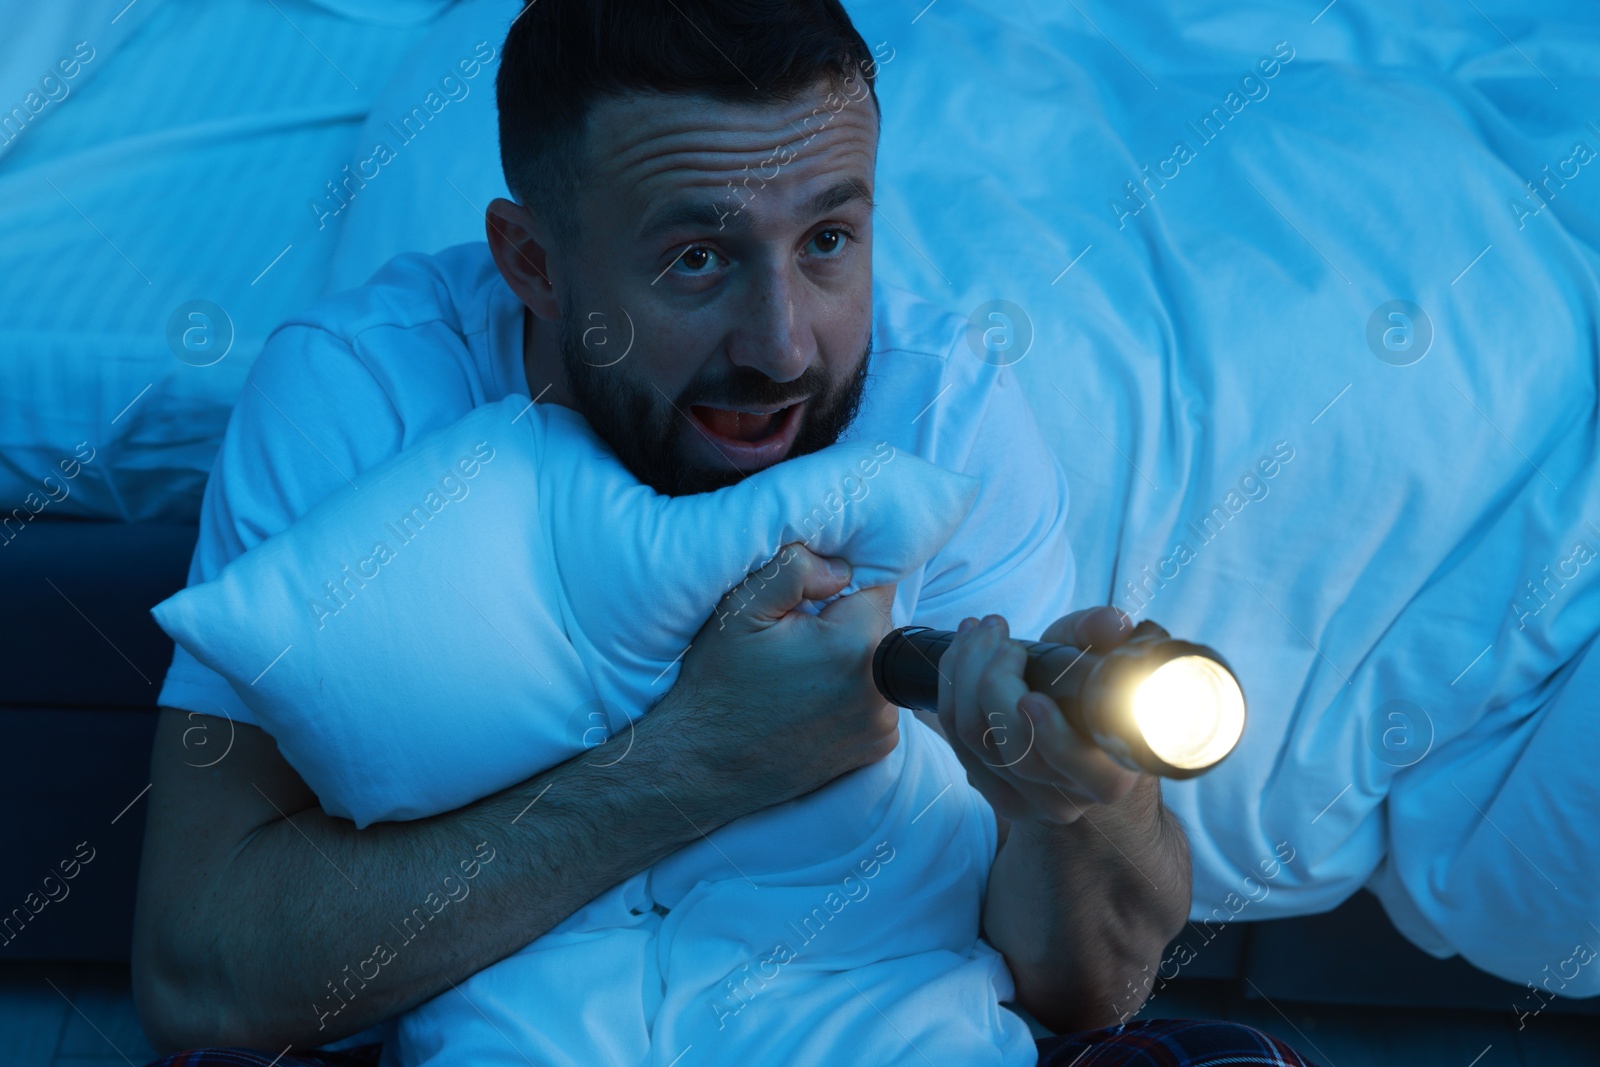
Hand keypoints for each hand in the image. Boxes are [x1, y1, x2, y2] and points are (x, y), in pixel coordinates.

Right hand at [665, 542, 899, 812]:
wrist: (704, 765)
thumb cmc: (718, 685)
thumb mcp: (740, 610)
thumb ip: (794, 569)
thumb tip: (841, 566)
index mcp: (854, 644)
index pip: (878, 583)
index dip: (842, 583)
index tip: (809, 601)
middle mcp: (880, 689)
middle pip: (879, 625)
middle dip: (845, 622)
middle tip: (796, 640)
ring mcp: (881, 724)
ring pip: (879, 663)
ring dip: (851, 660)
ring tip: (800, 675)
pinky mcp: (876, 749)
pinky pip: (877, 700)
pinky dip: (853, 695)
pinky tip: (811, 702)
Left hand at [937, 606, 1142, 824]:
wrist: (1066, 714)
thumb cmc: (1087, 682)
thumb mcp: (1096, 652)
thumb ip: (1103, 637)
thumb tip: (1114, 623)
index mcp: (1114, 771)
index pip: (1092, 775)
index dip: (1055, 740)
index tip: (1030, 699)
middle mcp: (1072, 798)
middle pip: (1019, 753)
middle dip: (994, 680)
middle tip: (998, 629)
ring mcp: (1028, 802)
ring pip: (977, 740)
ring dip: (965, 672)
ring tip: (979, 628)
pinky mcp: (992, 791)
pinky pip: (956, 739)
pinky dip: (950, 686)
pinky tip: (962, 650)